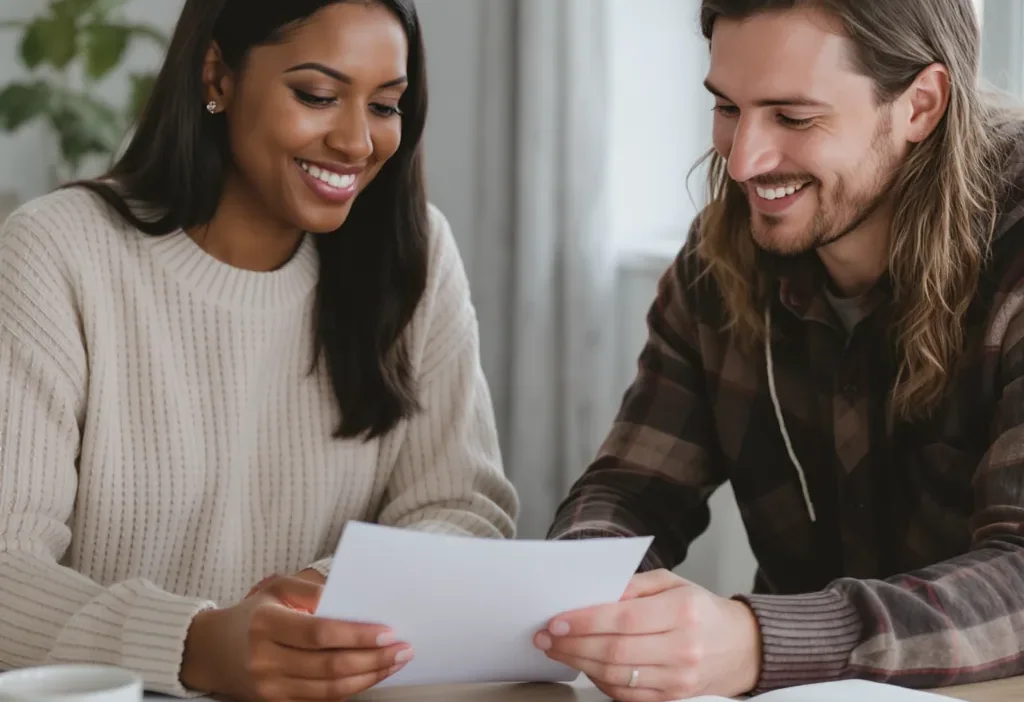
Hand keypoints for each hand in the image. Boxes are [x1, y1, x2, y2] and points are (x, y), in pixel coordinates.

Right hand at [182, 574, 411, 700]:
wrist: (211, 651)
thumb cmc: (254, 613)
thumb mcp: (276, 588)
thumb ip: (311, 590)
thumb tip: (351, 601)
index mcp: (266, 625)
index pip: (320, 633)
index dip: (357, 634)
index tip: (389, 631)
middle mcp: (265, 660)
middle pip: (330, 666)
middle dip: (373, 659)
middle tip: (403, 648)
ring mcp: (270, 688)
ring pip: (330, 690)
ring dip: (369, 677)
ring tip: (395, 662)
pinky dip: (350, 691)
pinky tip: (371, 676)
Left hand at [533, 569, 760, 700]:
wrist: (742, 647)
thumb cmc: (701, 610)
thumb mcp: (673, 583)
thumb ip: (633, 586)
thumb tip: (592, 593)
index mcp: (683, 612)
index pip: (624, 618)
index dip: (585, 621)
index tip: (556, 620)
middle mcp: (683, 649)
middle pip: (615, 651)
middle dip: (572, 644)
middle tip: (545, 636)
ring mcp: (679, 680)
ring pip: (616, 676)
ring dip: (579, 663)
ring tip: (557, 649)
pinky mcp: (673, 699)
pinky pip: (626, 695)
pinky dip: (599, 680)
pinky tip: (584, 665)